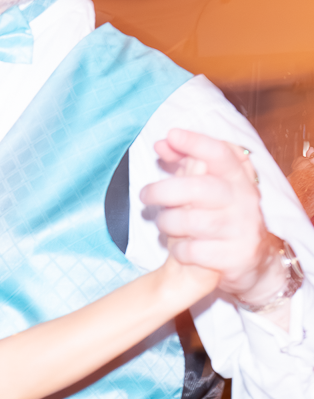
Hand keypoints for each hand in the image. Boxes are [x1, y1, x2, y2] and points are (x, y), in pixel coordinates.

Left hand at [141, 128, 283, 307]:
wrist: (253, 262)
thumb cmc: (223, 219)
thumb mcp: (212, 189)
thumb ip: (188, 165)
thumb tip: (162, 143)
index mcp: (239, 180)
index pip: (221, 154)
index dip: (196, 142)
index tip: (170, 136)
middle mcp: (244, 201)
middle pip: (200, 188)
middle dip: (165, 190)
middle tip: (144, 195)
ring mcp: (241, 230)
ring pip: (193, 221)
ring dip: (168, 222)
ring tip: (162, 223)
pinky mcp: (234, 257)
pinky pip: (194, 251)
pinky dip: (178, 250)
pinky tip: (177, 249)